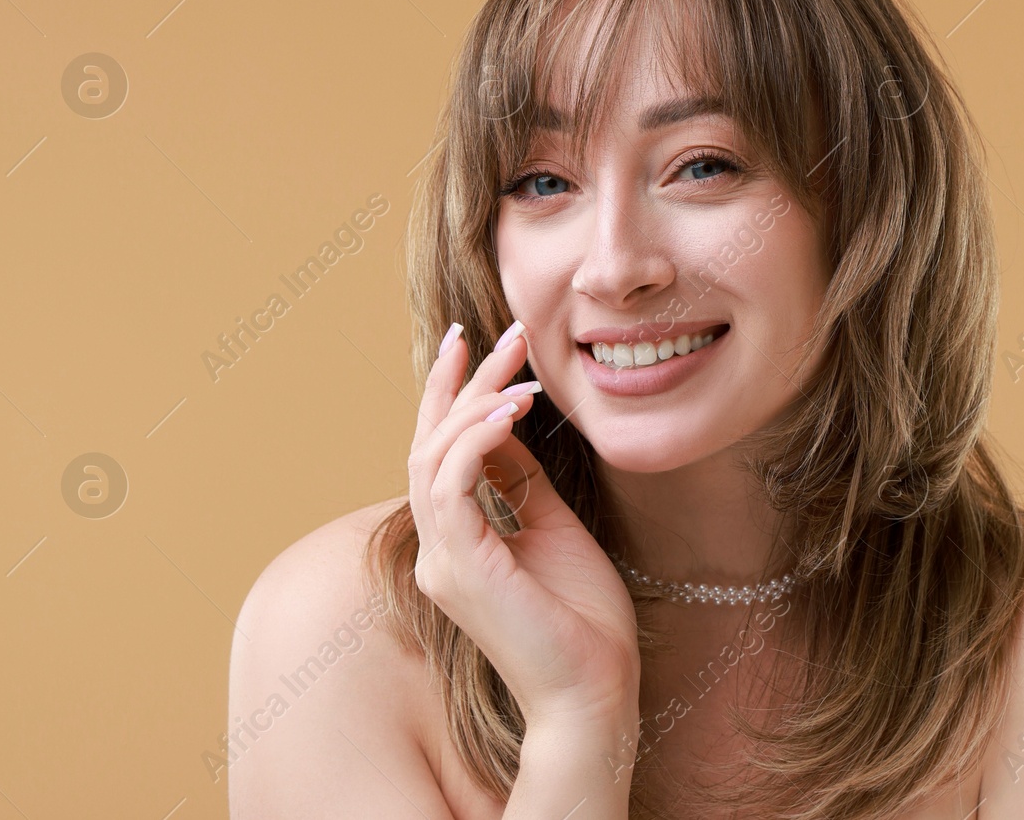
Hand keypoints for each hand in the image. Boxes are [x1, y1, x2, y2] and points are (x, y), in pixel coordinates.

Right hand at [407, 320, 640, 731]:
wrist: (595, 691)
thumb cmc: (582, 620)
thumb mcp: (552, 529)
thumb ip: (521, 483)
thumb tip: (508, 427)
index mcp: (455, 544)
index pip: (439, 454)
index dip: (452, 397)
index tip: (478, 344)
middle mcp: (437, 551)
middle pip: (429, 445)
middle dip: (457, 383)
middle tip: (490, 333)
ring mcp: (442, 563)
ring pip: (432, 459)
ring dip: (472, 403)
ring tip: (518, 368)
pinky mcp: (462, 570)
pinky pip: (450, 487)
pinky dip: (476, 440)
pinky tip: (511, 410)